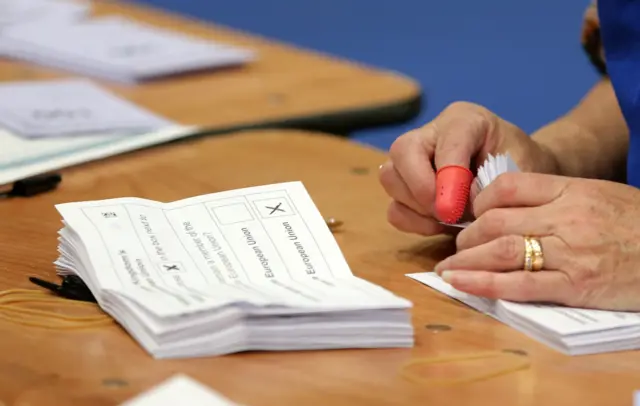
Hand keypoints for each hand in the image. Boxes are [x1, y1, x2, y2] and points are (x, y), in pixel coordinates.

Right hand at [379, 101, 557, 235]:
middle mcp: (431, 133)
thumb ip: (495, 186)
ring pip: (391, 178)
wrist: (520, 175)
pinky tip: (438, 225)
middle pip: (402, 152)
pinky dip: (412, 221)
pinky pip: (393, 206)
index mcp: (464, 119)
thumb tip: (460, 205)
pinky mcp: (405, 186)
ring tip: (448, 219)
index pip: (446, 142)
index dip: (448, 177)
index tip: (456, 210)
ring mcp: (412, 159)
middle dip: (421, 189)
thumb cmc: (523, 167)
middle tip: (447, 214)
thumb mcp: (522, 171)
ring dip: (416, 207)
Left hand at [434, 172, 639, 310]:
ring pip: (502, 251)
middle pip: (496, 221)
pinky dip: (486, 285)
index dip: (479, 203)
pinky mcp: (576, 286)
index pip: (506, 188)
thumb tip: (504, 206)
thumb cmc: (635, 222)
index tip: (471, 216)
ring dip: (466, 261)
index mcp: (570, 189)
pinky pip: (521, 285)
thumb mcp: (597, 194)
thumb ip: (554, 197)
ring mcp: (570, 252)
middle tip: (456, 249)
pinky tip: (462, 284)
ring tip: (447, 270)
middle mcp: (565, 218)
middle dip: (467, 237)